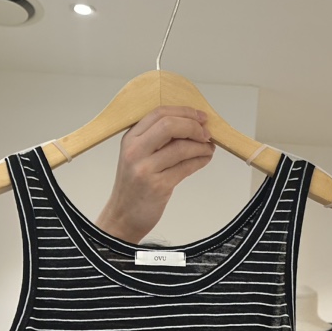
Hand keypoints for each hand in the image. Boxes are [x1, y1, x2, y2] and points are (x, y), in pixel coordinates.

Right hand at [95, 106, 214, 243]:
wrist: (122, 218)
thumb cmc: (133, 187)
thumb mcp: (137, 157)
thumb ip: (156, 141)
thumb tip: (189, 127)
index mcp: (130, 139)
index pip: (159, 113)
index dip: (184, 112)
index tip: (200, 116)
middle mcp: (136, 151)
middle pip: (170, 125)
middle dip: (193, 126)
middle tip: (206, 133)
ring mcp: (146, 169)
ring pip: (181, 147)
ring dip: (201, 146)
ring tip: (209, 148)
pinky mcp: (158, 186)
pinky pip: (185, 168)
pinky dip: (199, 161)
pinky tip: (204, 159)